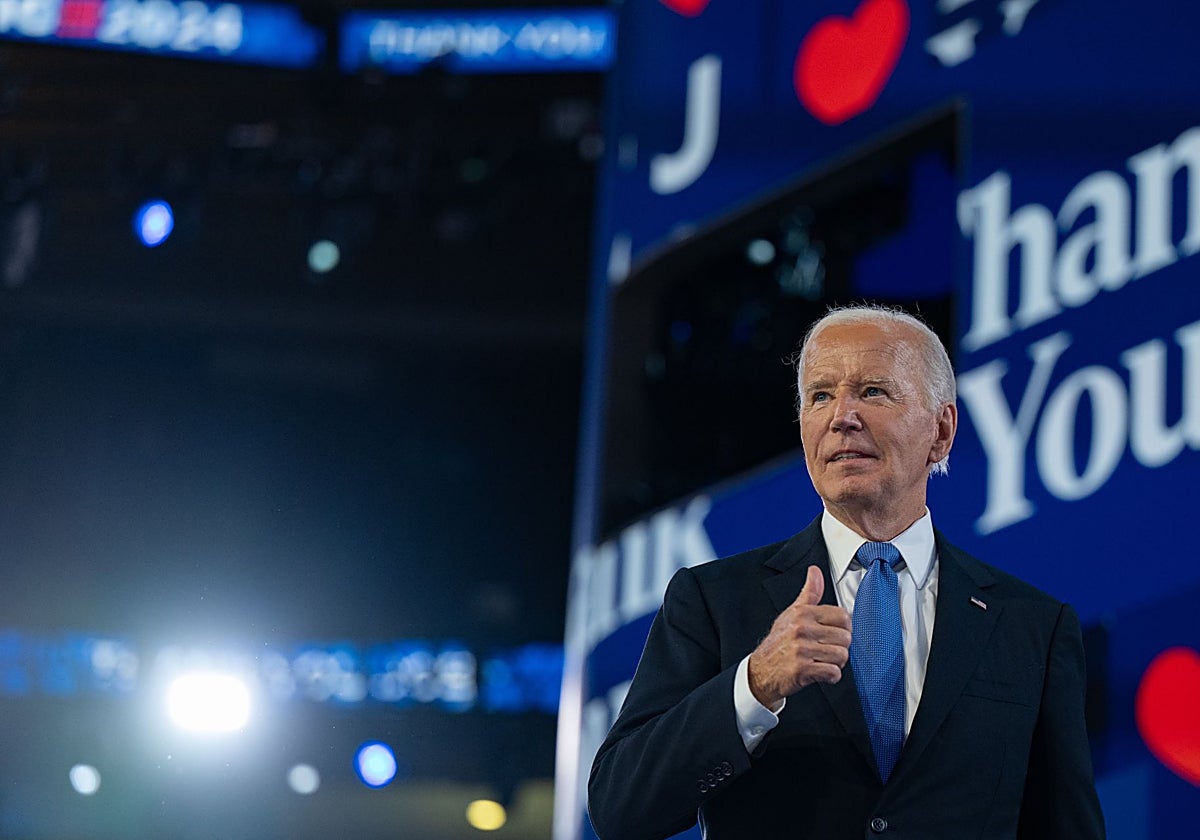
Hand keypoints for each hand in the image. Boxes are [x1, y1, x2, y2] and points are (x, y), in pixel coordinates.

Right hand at [747, 565, 851, 708]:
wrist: (760, 671)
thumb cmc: (779, 643)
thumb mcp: (792, 613)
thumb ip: (809, 593)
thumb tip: (815, 571)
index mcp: (802, 613)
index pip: (843, 617)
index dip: (843, 628)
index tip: (834, 635)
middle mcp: (801, 628)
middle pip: (845, 638)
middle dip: (840, 648)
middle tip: (827, 651)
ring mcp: (801, 649)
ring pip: (841, 656)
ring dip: (836, 663)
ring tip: (824, 661)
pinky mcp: (802, 669)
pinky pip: (833, 672)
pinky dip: (831, 677)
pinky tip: (821, 673)